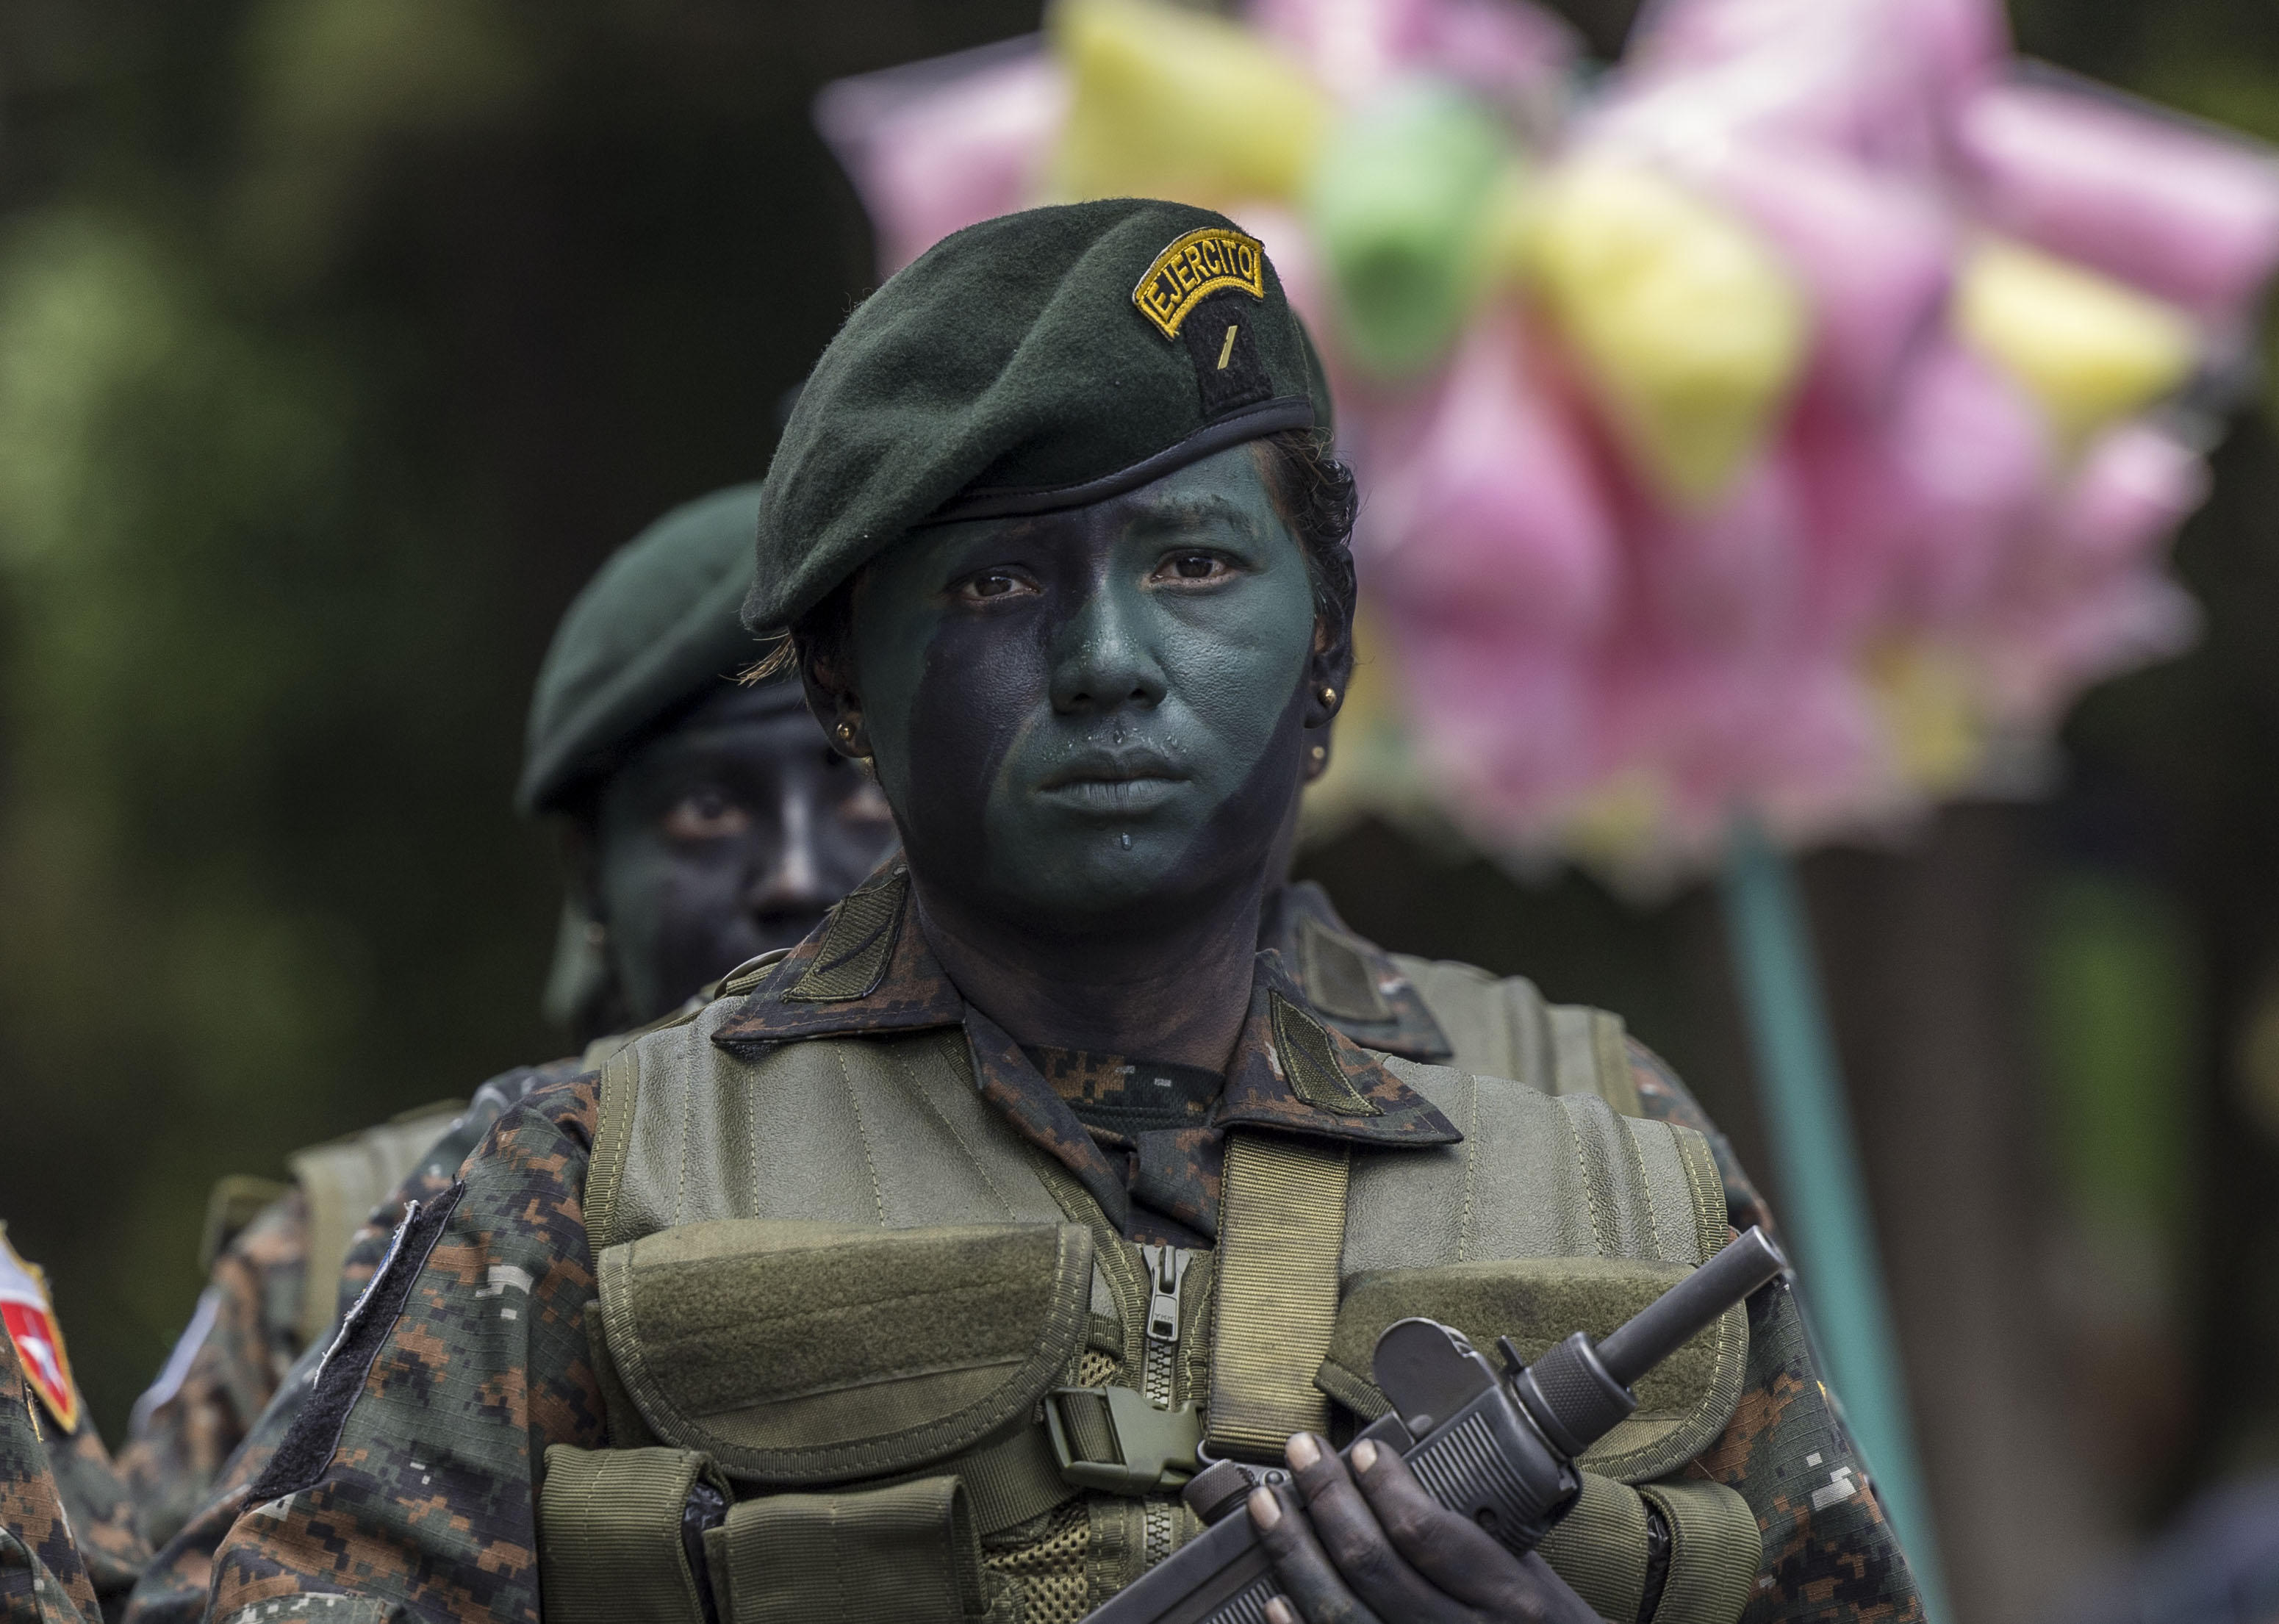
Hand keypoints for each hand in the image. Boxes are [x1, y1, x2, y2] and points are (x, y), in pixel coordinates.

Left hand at [1247, 1433, 1602, 1623]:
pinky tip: (1273, 1596)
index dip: (1385, 1488)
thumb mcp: (1534, 1578)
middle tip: (1300, 1452)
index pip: (1428, 1534)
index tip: (1364, 1451)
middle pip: (1373, 1564)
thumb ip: (1476, 1537)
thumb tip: (1402, 1481)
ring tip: (1268, 1508)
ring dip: (1296, 1553)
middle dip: (1327, 1498)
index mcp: (1508, 1598)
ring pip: (1342, 1612)